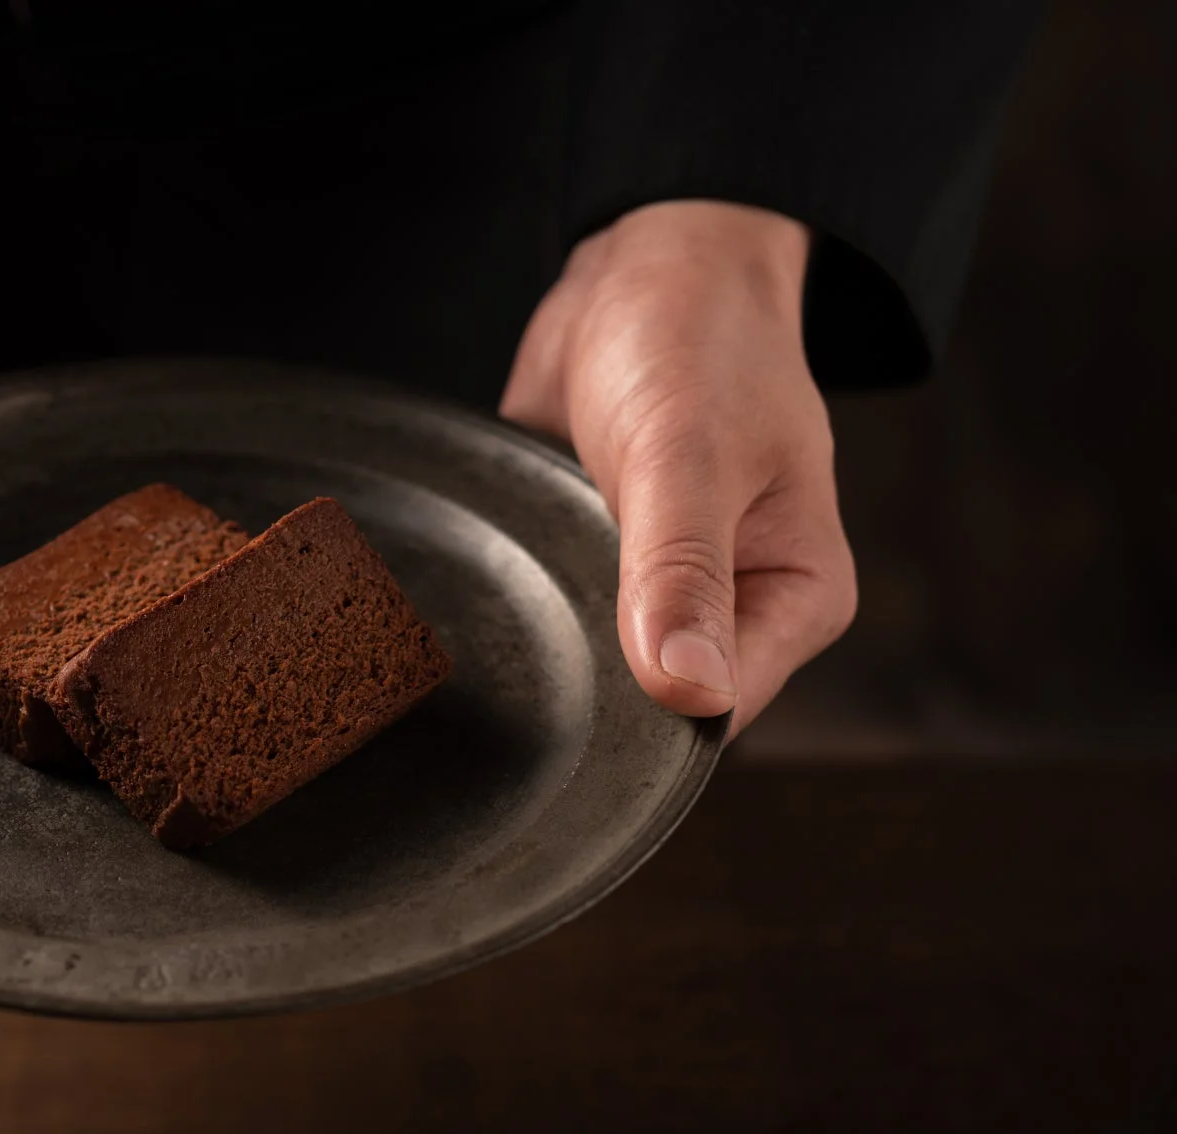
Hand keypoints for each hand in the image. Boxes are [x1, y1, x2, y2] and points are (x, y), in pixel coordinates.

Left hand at [501, 200, 857, 734]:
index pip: (719, 712)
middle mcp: (734, 610)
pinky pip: (552, 617)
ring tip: (508, 601)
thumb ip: (683, 574)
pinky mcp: (598, 569)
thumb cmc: (697, 343)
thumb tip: (689, 692)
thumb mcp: (688, 456)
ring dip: (545, 640)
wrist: (645, 269)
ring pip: (593, 665)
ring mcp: (660, 594)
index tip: (583, 682)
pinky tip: (486, 590)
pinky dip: (518, 603)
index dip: (648, 715)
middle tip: (526, 636)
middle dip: (588, 684)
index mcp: (796, 600)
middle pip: (651, 702)